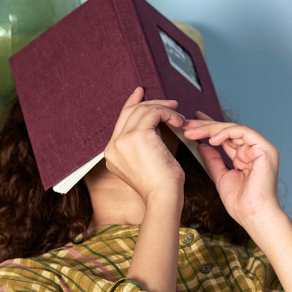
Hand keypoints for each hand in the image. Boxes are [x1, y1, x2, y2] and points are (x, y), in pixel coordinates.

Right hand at [104, 88, 185, 204]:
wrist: (163, 198)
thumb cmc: (162, 186)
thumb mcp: (148, 163)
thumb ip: (143, 145)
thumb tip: (154, 125)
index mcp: (112, 154)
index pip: (120, 121)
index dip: (131, 104)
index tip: (140, 92)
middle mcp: (112, 146)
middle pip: (130, 112)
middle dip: (150, 103)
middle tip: (170, 103)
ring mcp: (122, 140)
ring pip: (142, 110)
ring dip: (164, 110)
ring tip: (179, 117)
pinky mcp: (136, 136)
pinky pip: (153, 113)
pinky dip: (168, 114)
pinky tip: (179, 122)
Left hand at [183, 112, 280, 228]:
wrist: (252, 215)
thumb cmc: (240, 203)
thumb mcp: (221, 176)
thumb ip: (213, 160)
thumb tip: (202, 145)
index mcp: (246, 156)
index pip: (226, 137)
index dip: (208, 128)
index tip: (191, 124)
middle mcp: (255, 150)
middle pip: (228, 131)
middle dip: (205, 126)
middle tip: (185, 124)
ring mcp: (261, 148)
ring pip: (233, 129)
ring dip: (210, 129)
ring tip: (192, 132)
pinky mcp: (265, 149)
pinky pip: (243, 132)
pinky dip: (226, 134)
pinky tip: (211, 140)